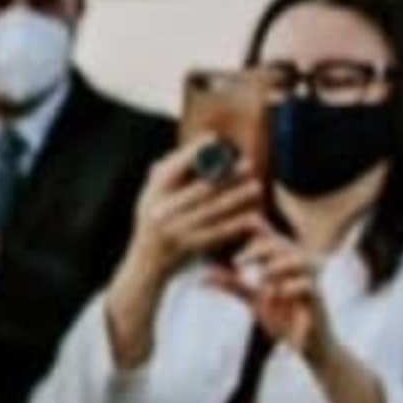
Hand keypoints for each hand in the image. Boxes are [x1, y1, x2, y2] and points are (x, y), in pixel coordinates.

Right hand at [124, 140, 261, 292]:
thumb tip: (194, 148)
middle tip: (248, 164)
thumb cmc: (153, 220)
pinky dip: (237, 224)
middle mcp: (163, 212)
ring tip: (256, 186)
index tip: (215, 139)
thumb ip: (167, 171)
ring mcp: (177, 231)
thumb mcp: (150, 195)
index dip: (193, 152)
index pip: (174, 168)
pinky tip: (254, 215)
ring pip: (213, 211)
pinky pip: (219, 233)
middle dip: (226, 176)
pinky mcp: (191, 248)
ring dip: (237, 198)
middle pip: (200, 190)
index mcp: (153, 195)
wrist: (147, 263)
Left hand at [234, 230, 387, 402]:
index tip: (228, 232)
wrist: (306, 346)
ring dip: (278, 265)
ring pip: (299, 259)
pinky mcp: (318, 298)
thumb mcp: (254, 300)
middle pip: (281, 244)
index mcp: (282, 262)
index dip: (253, 228)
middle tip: (237, 262)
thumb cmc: (283, 319)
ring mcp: (310, 280)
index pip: (268, 238)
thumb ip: (234, 286)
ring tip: (261, 276)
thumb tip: (203, 277)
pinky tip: (278, 294)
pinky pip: (308, 285)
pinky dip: (291, 287)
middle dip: (259, 249)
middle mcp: (298, 266)